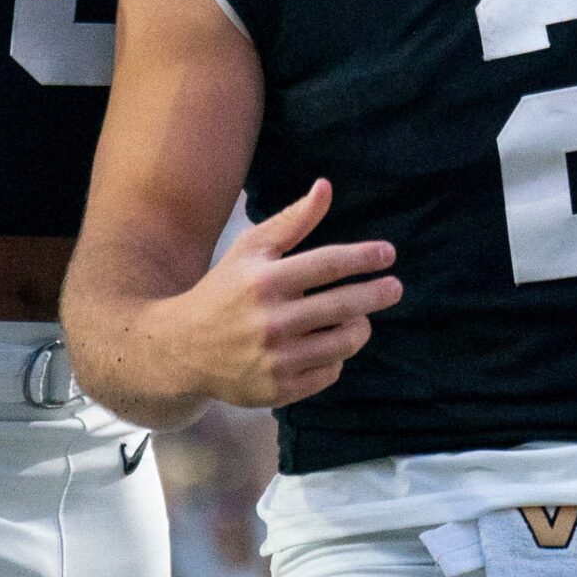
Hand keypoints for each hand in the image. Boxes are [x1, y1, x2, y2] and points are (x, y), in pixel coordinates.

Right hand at [157, 179, 400, 410]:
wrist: (181, 349)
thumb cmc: (223, 291)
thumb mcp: (250, 249)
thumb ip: (292, 221)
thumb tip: (326, 187)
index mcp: (265, 281)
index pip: (328, 265)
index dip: (364, 258)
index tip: (388, 254)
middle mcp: (271, 321)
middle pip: (343, 306)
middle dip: (376, 294)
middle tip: (395, 288)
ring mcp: (275, 359)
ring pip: (343, 343)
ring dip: (360, 327)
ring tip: (360, 318)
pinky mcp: (277, 390)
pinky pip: (328, 373)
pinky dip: (337, 358)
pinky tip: (331, 347)